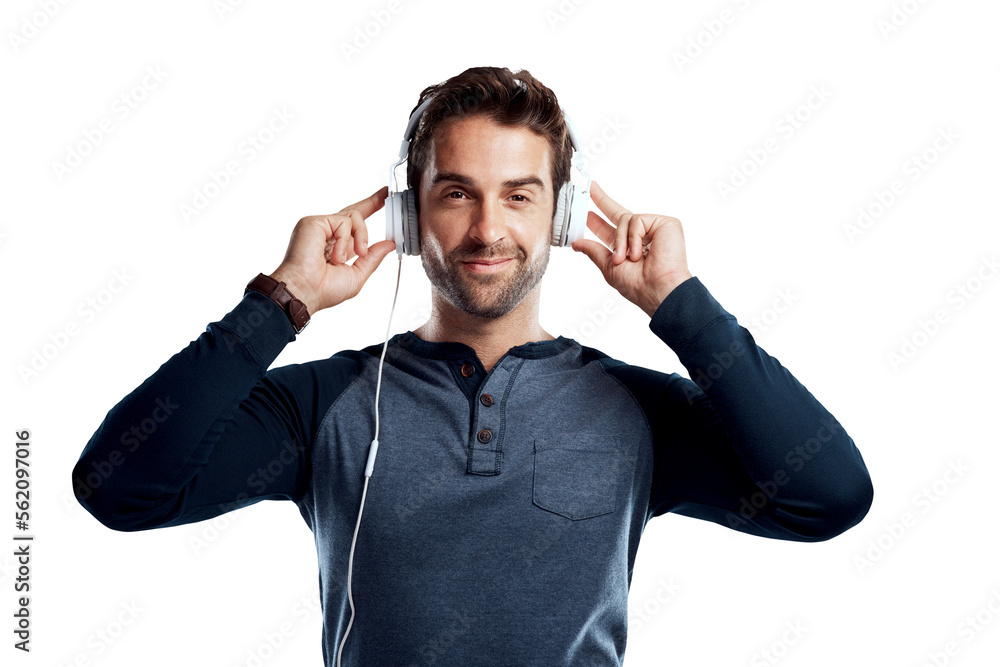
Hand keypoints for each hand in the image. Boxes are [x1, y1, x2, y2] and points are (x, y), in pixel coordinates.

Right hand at [269, 186, 395, 314]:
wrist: (304, 292)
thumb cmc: (323, 290)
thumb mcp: (357, 275)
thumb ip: (373, 258)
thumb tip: (389, 244)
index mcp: (337, 246)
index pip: (354, 226)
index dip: (370, 211)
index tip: (384, 201)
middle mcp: (328, 234)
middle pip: (352, 211)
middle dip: (372, 202)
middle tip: (386, 193)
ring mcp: (321, 226)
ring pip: (354, 216)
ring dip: (360, 237)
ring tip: (352, 257)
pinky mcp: (314, 222)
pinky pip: (343, 221)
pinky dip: (345, 239)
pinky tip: (336, 255)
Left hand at [572, 180, 693, 317]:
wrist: (658, 289)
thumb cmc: (638, 285)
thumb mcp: (609, 267)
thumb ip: (594, 251)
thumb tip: (576, 243)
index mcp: (628, 248)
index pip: (610, 230)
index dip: (597, 220)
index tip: (586, 211)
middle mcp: (642, 236)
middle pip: (619, 213)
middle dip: (602, 200)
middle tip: (589, 186)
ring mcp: (654, 228)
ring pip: (624, 219)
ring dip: (621, 241)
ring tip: (628, 259)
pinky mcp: (665, 223)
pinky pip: (637, 220)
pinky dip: (634, 237)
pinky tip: (642, 252)